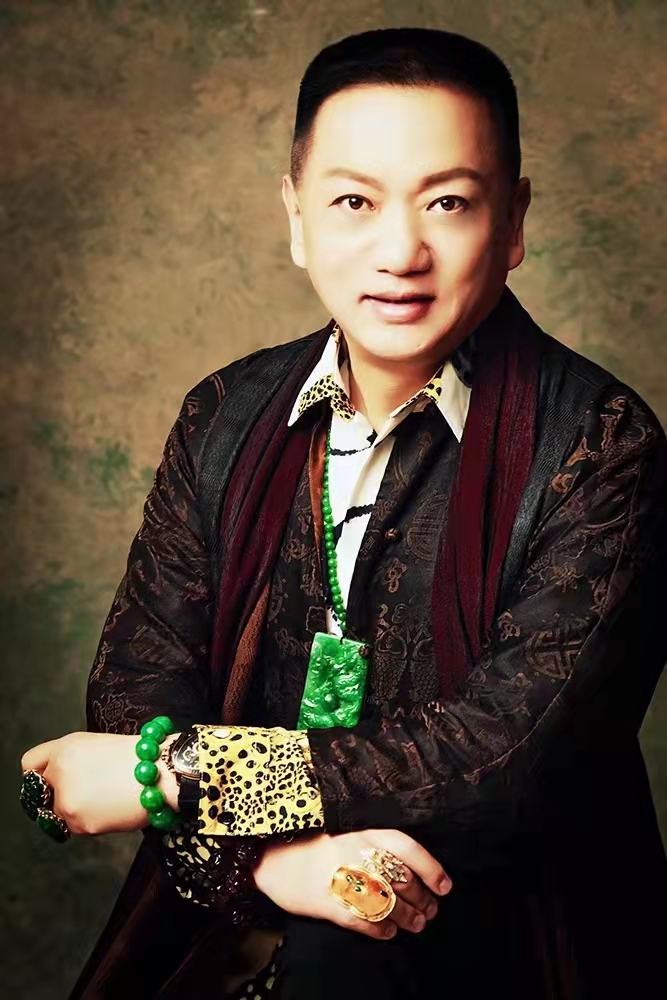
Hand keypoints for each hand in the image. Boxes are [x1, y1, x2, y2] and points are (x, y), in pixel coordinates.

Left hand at [20, 732, 179, 834]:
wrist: (163, 773)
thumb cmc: (136, 756)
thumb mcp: (97, 743)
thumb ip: (68, 758)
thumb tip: (52, 779)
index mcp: (64, 748)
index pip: (30, 764)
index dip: (40, 771)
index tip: (49, 778)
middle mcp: (60, 773)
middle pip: (43, 791)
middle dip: (61, 792)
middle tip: (91, 788)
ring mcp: (67, 800)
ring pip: (58, 812)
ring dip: (77, 809)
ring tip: (107, 796)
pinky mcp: (80, 823)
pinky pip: (76, 826)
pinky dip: (91, 821)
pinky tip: (112, 807)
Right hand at [253, 828, 451, 939]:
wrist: (272, 856)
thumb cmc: (313, 844)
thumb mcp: (346, 833)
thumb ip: (374, 845)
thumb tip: (409, 868)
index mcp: (364, 832)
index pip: (408, 848)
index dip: (431, 869)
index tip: (445, 886)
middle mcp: (358, 854)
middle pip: (403, 881)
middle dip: (423, 899)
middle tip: (431, 909)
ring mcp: (345, 880)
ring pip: (390, 905)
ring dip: (409, 918)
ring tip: (417, 924)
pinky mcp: (331, 905)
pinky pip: (366, 922)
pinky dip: (382, 930)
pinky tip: (388, 932)